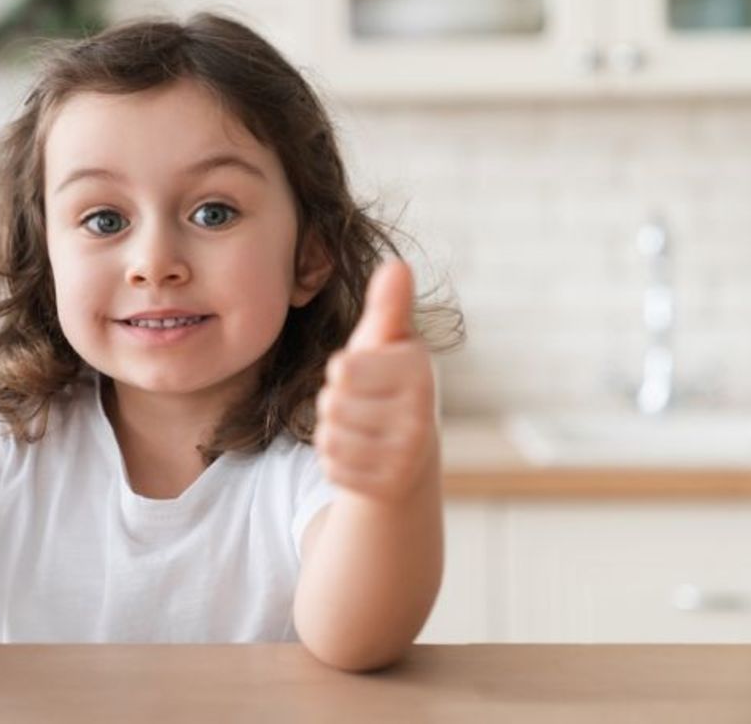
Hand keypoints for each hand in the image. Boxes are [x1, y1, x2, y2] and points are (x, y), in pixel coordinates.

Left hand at [313, 259, 437, 501]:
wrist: (410, 454)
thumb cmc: (388, 385)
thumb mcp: (386, 343)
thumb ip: (388, 306)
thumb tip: (397, 263)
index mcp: (418, 370)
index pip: (342, 369)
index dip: (343, 371)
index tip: (368, 376)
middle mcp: (422, 413)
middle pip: (332, 404)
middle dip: (335, 404)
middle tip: (363, 407)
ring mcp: (408, 454)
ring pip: (329, 438)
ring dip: (333, 433)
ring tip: (362, 430)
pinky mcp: (389, 487)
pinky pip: (332, 468)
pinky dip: (336, 462)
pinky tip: (362, 456)